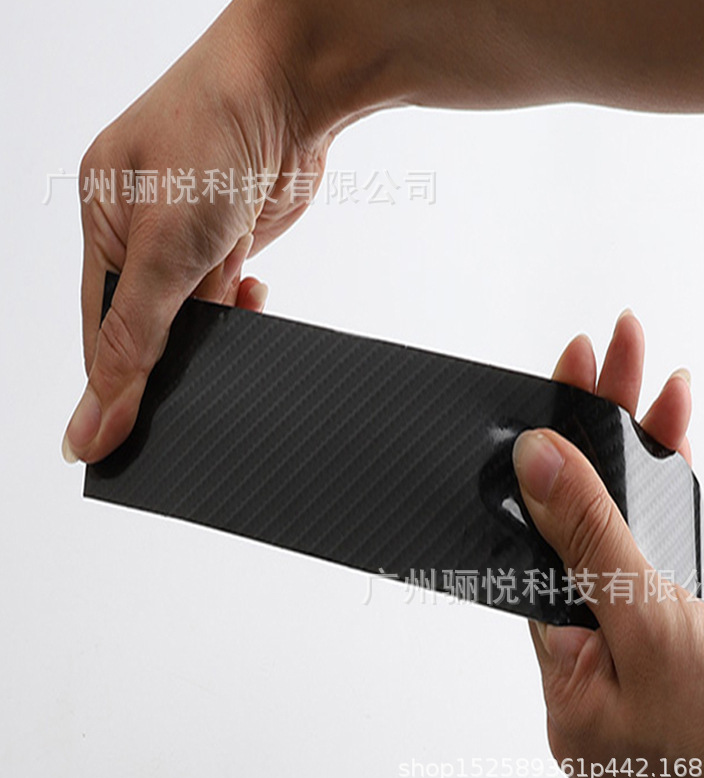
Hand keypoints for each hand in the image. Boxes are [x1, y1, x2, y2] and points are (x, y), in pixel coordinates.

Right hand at [62, 0, 333, 463]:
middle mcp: (141, 235)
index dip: (111, 387)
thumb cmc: (213, 134)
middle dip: (170, 358)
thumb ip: (134, 337)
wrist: (290, 87)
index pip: (99, 331)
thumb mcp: (164, 245)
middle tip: (194, 393)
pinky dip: (244, 308)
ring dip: (215, 330)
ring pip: (193, 320)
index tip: (122, 443)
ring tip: (232, 315)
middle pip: (147, 329)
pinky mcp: (232, 242)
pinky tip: (253, 293)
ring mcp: (190, 240)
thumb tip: (91, 419)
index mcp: (100, 226)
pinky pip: (230, 301)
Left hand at [513, 311, 703, 777]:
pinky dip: (660, 483)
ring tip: (648, 374)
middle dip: (596, 412)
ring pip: (613, 504)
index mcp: (546, 622)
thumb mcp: (644, 630)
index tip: (571, 366)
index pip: (537, 504)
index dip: (556, 427)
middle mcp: (570, 609)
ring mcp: (611, 606)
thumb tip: (538, 460)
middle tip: (615, 345)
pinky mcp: (648, 609)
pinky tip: (667, 436)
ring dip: (631, 436)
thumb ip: (589, 541)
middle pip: (574, 492)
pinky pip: (646, 533)